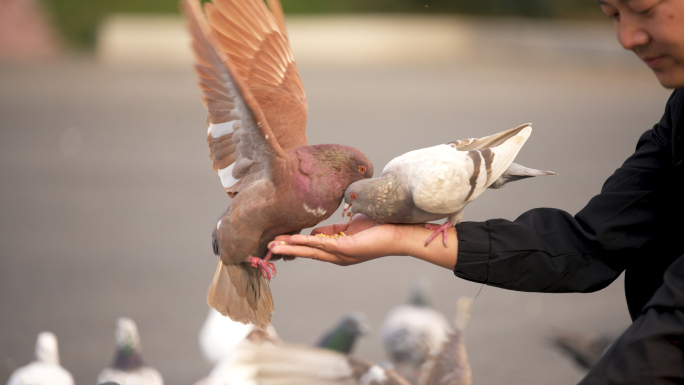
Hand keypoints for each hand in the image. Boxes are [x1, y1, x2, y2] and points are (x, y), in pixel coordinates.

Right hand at [268, 214, 457, 268]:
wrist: (399, 231)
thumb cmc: (379, 226)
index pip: (312, 247)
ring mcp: (342, 255)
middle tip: (268, 248)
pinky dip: (307, 244)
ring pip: (311, 251)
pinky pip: (322, 245)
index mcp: (338, 250)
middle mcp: (338, 256)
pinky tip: (294, 241)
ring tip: (274, 246)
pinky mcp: (347, 250)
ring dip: (292, 248)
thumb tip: (314, 231)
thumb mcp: (351, 226)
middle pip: (307, 253)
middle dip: (288, 250)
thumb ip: (334, 230)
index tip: (278, 240)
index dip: (295, 244)